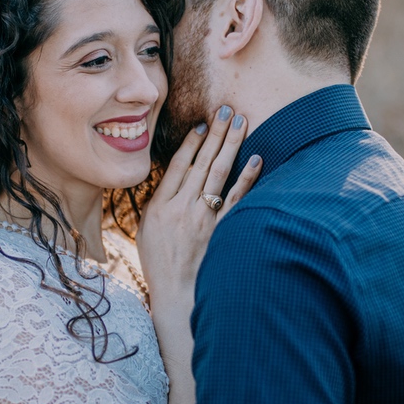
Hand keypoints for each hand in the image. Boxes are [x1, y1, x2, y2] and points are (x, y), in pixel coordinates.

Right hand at [137, 106, 260, 305]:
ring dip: (231, 145)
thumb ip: (158, 201)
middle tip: (227, 108)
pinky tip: (256, 158)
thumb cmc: (160, 263)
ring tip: (241, 122)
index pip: (179, 165)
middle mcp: (182, 208)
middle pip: (201, 162)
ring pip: (219, 174)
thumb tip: (170, 175)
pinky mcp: (221, 230)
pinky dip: (247, 178)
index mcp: (160, 206)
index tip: (203, 123)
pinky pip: (237, 199)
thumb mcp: (146, 229)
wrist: (176, 295)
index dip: (192, 141)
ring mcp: (203, 218)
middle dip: (216, 133)